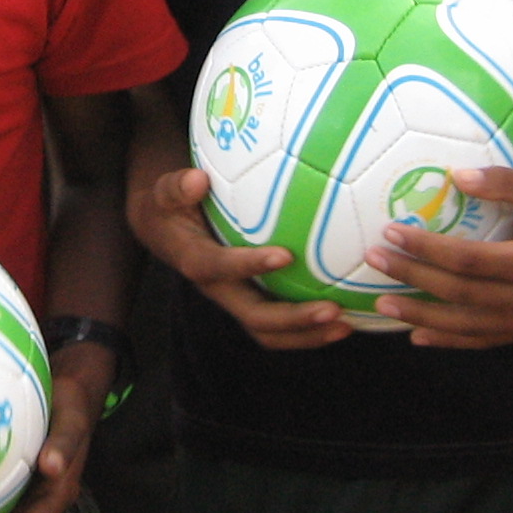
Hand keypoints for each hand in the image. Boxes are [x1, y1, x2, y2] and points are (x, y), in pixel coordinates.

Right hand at [130, 164, 349, 348]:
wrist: (165, 231)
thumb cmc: (170, 205)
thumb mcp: (165, 192)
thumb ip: (177, 187)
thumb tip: (198, 179)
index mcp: (195, 261)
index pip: (220, 269)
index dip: (250, 265)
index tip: (286, 255)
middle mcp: (218, 289)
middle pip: (255, 317)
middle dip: (294, 319)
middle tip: (333, 309)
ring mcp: (236, 300)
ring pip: (271, 331)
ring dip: (308, 333)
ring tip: (346, 324)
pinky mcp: (253, 302)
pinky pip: (282, 325)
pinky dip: (311, 328)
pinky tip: (348, 316)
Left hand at [362, 167, 512, 348]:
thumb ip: (505, 184)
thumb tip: (454, 177)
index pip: (468, 261)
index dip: (426, 249)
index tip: (391, 233)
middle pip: (461, 295)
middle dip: (413, 279)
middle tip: (373, 263)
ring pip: (469, 326)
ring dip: (423, 318)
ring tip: (383, 306)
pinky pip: (488, 340)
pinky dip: (452, 340)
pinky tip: (420, 337)